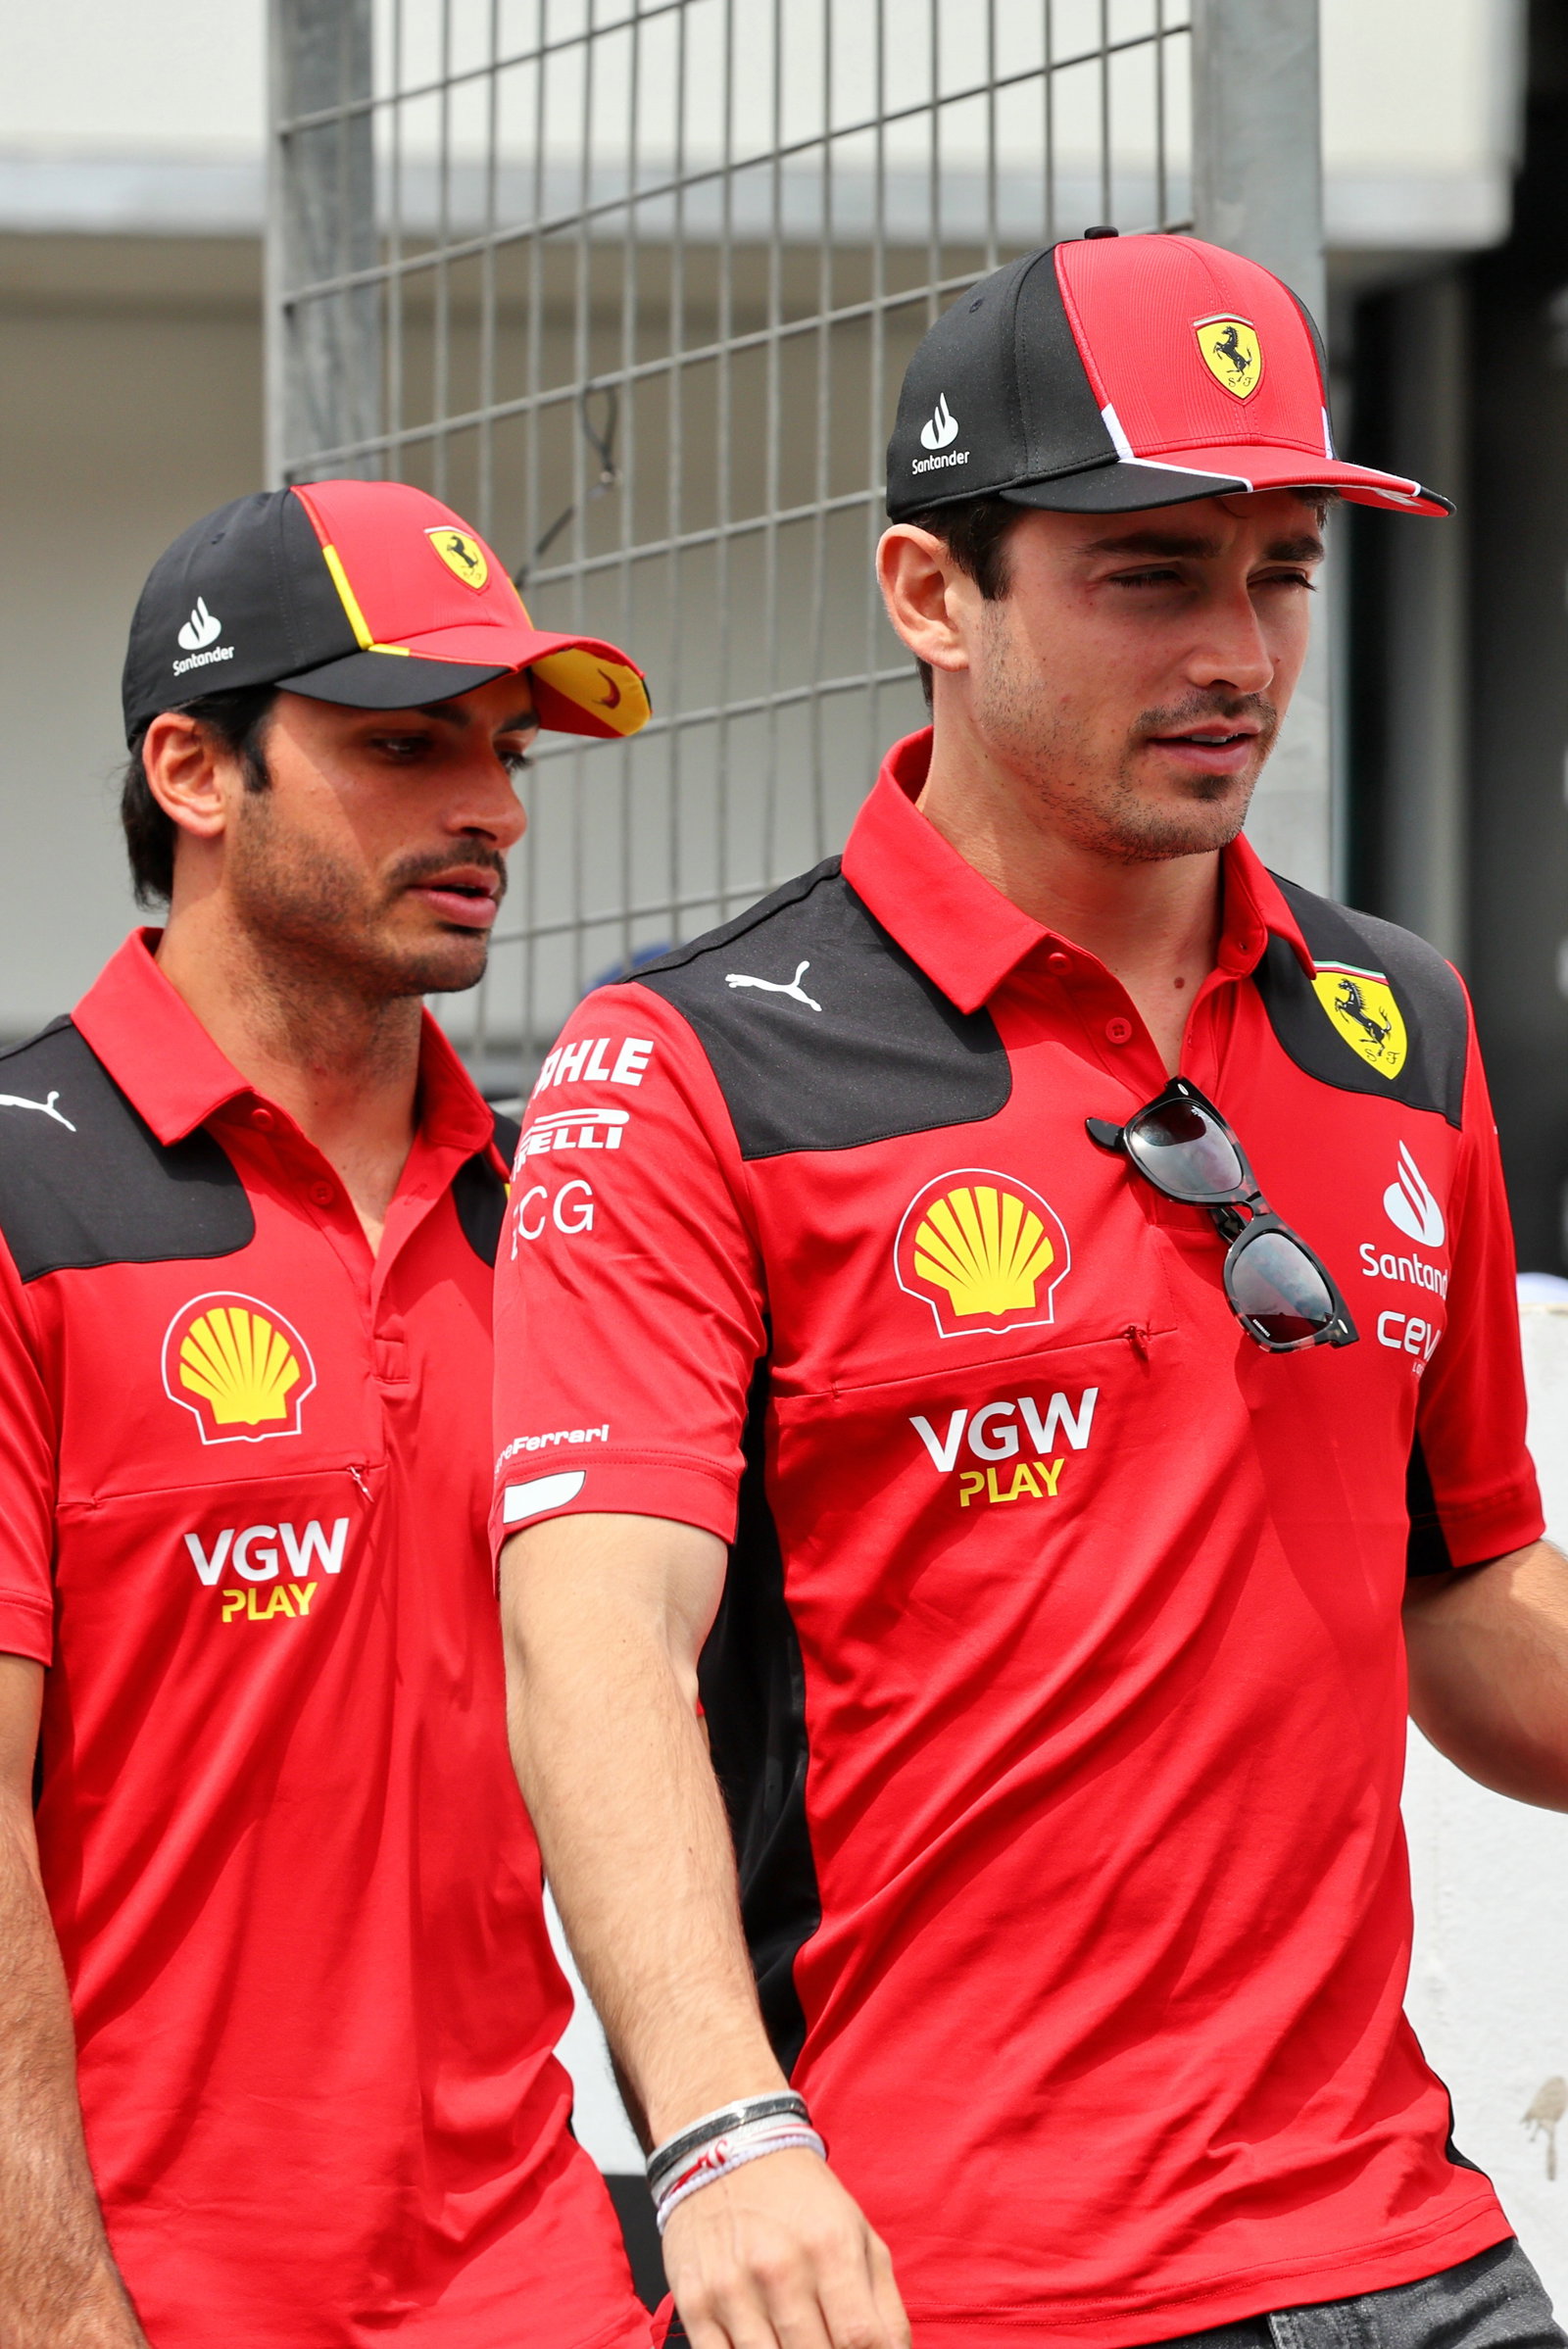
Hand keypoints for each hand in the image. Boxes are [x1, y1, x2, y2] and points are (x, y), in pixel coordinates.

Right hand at [661, 2147, 908, 2348]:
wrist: (725, 2148)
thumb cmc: (801, 2198)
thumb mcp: (857, 2232)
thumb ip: (884, 2304)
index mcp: (829, 2247)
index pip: (859, 2339)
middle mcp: (779, 2268)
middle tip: (827, 2343)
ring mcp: (732, 2288)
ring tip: (796, 2341)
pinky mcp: (694, 2302)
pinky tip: (765, 2344)